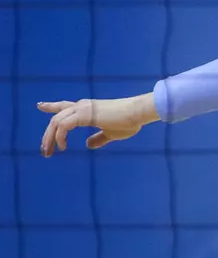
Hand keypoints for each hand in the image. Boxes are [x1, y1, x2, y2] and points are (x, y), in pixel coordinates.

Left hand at [39, 94, 158, 155]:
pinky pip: (63, 126)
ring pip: (56, 122)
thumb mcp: (112, 133)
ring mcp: (82, 108)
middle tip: (44, 150)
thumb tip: (88, 144)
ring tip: (49, 152)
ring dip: (49, 138)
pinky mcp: (84, 115)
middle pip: (56, 118)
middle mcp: (82, 106)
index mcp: (88, 108)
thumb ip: (99, 138)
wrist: (138, 113)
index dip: (51, 106)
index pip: (65, 106)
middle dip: (47, 135)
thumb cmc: (129, 121)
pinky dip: (59, 137)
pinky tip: (63, 147)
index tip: (39, 105)